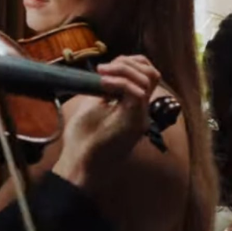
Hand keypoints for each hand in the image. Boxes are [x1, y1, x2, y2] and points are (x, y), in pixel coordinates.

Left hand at [52, 55, 161, 191]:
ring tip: (103, 73)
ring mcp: (141, 115)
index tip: (105, 67)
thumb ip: (105, 91)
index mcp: (133, 106)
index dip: (129, 63)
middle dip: (128, 62)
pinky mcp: (135, 122)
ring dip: (124, 69)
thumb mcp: (93, 107)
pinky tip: (104, 82)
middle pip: (151, 72)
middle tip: (104, 68)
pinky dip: (120, 82)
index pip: (146, 74)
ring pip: (148, 78)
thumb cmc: (83, 141)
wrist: (80, 168)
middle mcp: (142, 109)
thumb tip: (105, 72)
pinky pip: (137, 92)